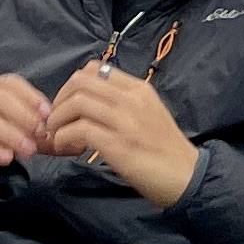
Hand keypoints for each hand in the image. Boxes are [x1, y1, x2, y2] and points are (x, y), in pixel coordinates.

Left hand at [43, 62, 201, 207]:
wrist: (187, 175)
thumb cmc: (165, 148)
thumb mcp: (148, 113)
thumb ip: (123, 103)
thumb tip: (88, 101)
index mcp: (138, 89)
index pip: (95, 68)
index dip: (72, 85)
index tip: (68, 104)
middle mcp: (132, 99)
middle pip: (80, 82)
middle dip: (59, 100)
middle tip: (56, 121)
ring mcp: (125, 121)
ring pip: (76, 103)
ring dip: (58, 120)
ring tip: (58, 135)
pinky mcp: (118, 145)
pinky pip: (79, 130)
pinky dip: (64, 138)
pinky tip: (66, 147)